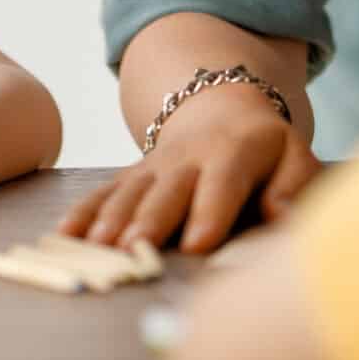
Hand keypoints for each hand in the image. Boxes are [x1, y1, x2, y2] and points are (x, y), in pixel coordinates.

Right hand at [57, 87, 318, 254]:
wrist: (222, 111)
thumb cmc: (267, 152)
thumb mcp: (294, 157)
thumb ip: (294, 186)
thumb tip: (282, 217)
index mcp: (234, 153)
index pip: (222, 183)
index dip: (209, 212)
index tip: (197, 246)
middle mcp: (188, 157)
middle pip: (167, 191)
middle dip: (150, 220)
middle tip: (134, 248)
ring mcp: (154, 165)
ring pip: (130, 192)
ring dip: (111, 218)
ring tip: (98, 246)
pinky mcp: (131, 175)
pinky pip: (103, 192)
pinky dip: (83, 212)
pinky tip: (64, 235)